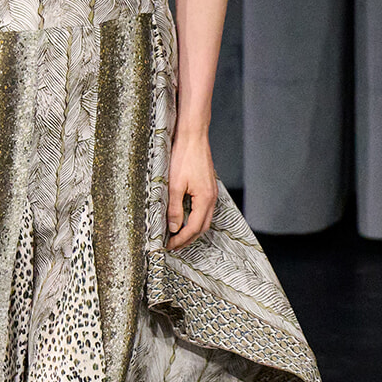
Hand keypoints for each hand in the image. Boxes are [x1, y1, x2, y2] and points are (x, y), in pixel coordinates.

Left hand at [166, 129, 216, 248]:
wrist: (193, 137)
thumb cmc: (183, 157)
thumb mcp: (174, 185)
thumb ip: (174, 209)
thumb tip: (173, 228)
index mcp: (205, 199)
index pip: (194, 228)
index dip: (181, 239)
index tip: (169, 245)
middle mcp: (212, 198)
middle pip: (202, 227)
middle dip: (188, 239)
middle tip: (172, 245)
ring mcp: (211, 192)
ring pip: (204, 219)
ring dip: (192, 230)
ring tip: (177, 236)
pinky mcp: (208, 187)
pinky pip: (204, 209)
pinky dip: (195, 219)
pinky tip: (184, 219)